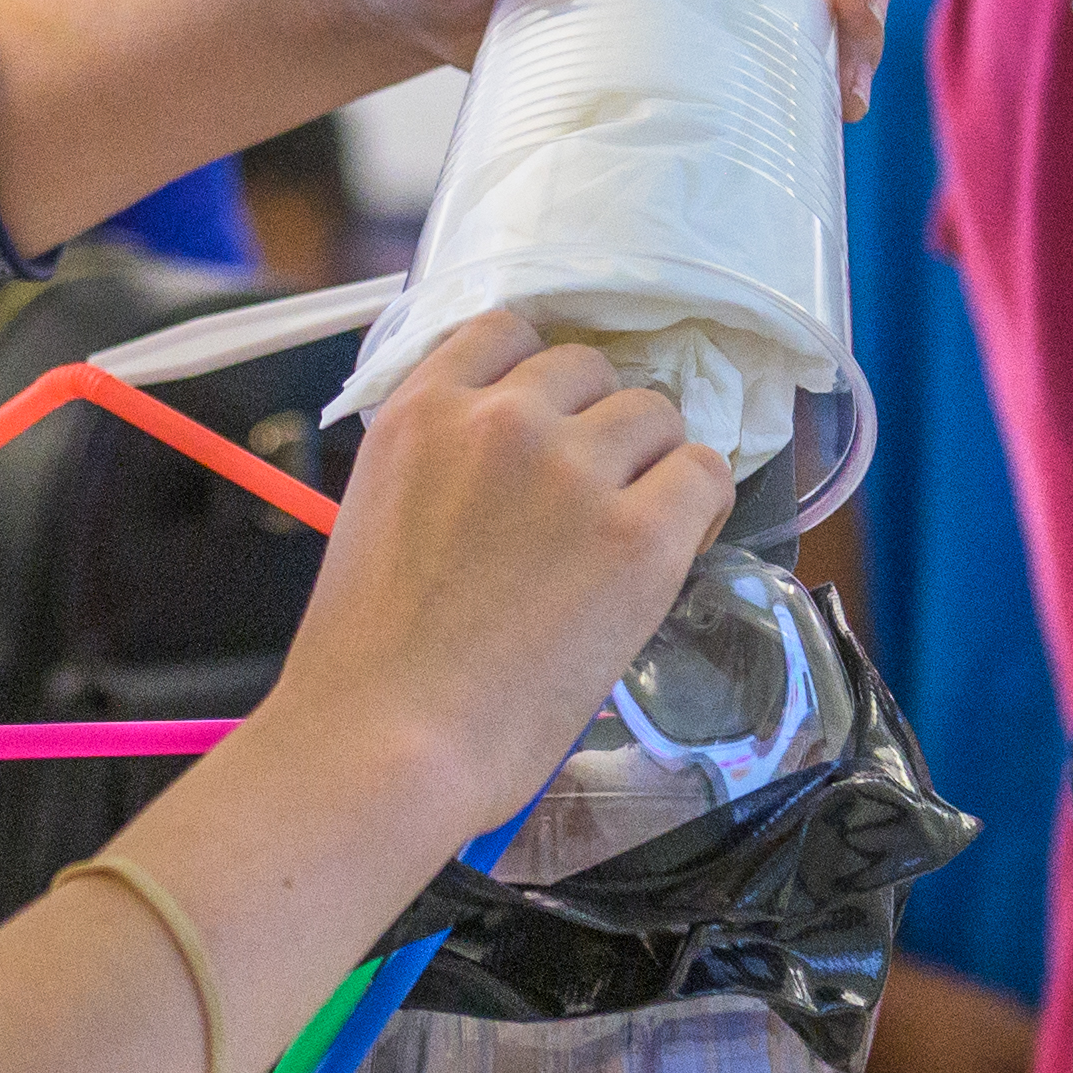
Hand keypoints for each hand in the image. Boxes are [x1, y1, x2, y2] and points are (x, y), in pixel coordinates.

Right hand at [272, 312, 733, 847]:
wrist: (385, 741)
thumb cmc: (368, 663)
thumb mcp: (378, 514)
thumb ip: (442, 464)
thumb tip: (507, 472)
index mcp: (422, 411)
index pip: (509, 331)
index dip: (542, 381)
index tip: (550, 426)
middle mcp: (501, 418)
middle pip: (591, 368)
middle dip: (597, 426)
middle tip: (590, 498)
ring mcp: (574, 469)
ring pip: (655, 414)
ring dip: (651, 464)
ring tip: (632, 530)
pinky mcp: (638, 534)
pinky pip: (704, 474)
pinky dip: (698, 507)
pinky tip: (672, 550)